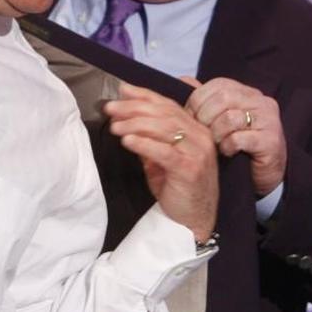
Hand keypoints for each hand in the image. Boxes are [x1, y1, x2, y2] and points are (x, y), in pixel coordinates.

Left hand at [103, 82, 218, 241]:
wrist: (193, 221)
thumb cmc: (177, 187)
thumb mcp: (161, 157)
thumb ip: (149, 137)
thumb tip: (124, 117)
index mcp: (196, 129)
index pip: (168, 104)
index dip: (144, 95)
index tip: (121, 91)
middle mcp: (201, 137)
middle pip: (164, 113)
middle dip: (134, 108)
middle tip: (111, 108)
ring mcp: (198, 153)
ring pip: (165, 129)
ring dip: (135, 124)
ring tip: (114, 126)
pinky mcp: (190, 170)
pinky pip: (165, 152)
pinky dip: (144, 144)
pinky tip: (127, 141)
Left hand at [184, 76, 286, 196]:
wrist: (260, 176)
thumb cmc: (236, 146)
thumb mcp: (218, 120)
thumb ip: (204, 100)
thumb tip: (183, 79)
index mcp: (246, 92)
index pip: (216, 85)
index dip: (197, 100)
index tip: (188, 117)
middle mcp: (260, 101)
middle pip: (222, 98)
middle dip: (204, 116)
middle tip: (200, 133)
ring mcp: (269, 120)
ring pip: (229, 118)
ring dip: (215, 134)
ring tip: (214, 144)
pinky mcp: (271, 140)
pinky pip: (238, 138)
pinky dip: (226, 146)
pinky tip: (226, 152)